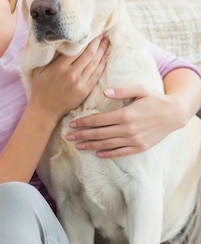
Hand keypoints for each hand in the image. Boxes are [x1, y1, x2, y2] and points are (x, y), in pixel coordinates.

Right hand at [29, 35, 108, 124]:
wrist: (45, 109)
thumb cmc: (40, 87)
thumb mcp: (39, 69)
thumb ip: (49, 55)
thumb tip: (56, 40)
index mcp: (59, 67)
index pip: (77, 48)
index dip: (86, 39)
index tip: (92, 30)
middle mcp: (71, 74)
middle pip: (89, 54)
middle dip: (97, 42)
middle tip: (103, 33)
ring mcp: (79, 83)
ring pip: (94, 63)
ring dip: (102, 51)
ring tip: (107, 41)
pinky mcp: (85, 91)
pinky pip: (96, 75)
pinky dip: (102, 65)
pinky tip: (105, 57)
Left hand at [66, 84, 185, 157]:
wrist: (174, 114)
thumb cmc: (155, 99)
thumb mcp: (140, 89)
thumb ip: (122, 90)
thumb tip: (105, 92)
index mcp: (125, 115)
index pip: (98, 120)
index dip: (84, 122)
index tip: (72, 123)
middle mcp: (128, 129)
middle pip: (99, 134)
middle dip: (82, 135)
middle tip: (68, 136)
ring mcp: (133, 140)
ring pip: (107, 145)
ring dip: (91, 146)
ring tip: (78, 146)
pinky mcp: (139, 147)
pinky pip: (120, 152)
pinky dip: (108, 154)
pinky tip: (97, 153)